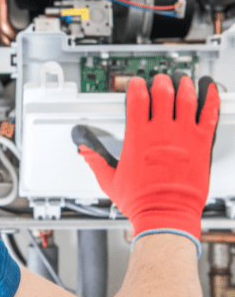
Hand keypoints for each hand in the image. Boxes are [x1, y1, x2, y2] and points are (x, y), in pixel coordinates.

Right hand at [71, 72, 219, 239]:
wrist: (166, 215)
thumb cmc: (141, 201)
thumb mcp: (109, 180)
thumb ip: (95, 161)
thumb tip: (84, 151)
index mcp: (138, 138)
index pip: (137, 99)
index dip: (136, 86)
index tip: (136, 83)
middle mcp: (161, 133)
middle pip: (162, 93)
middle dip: (160, 82)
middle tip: (160, 80)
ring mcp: (183, 137)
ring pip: (186, 99)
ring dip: (183, 86)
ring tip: (181, 80)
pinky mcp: (201, 145)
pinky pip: (209, 116)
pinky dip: (211, 100)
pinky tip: (210, 90)